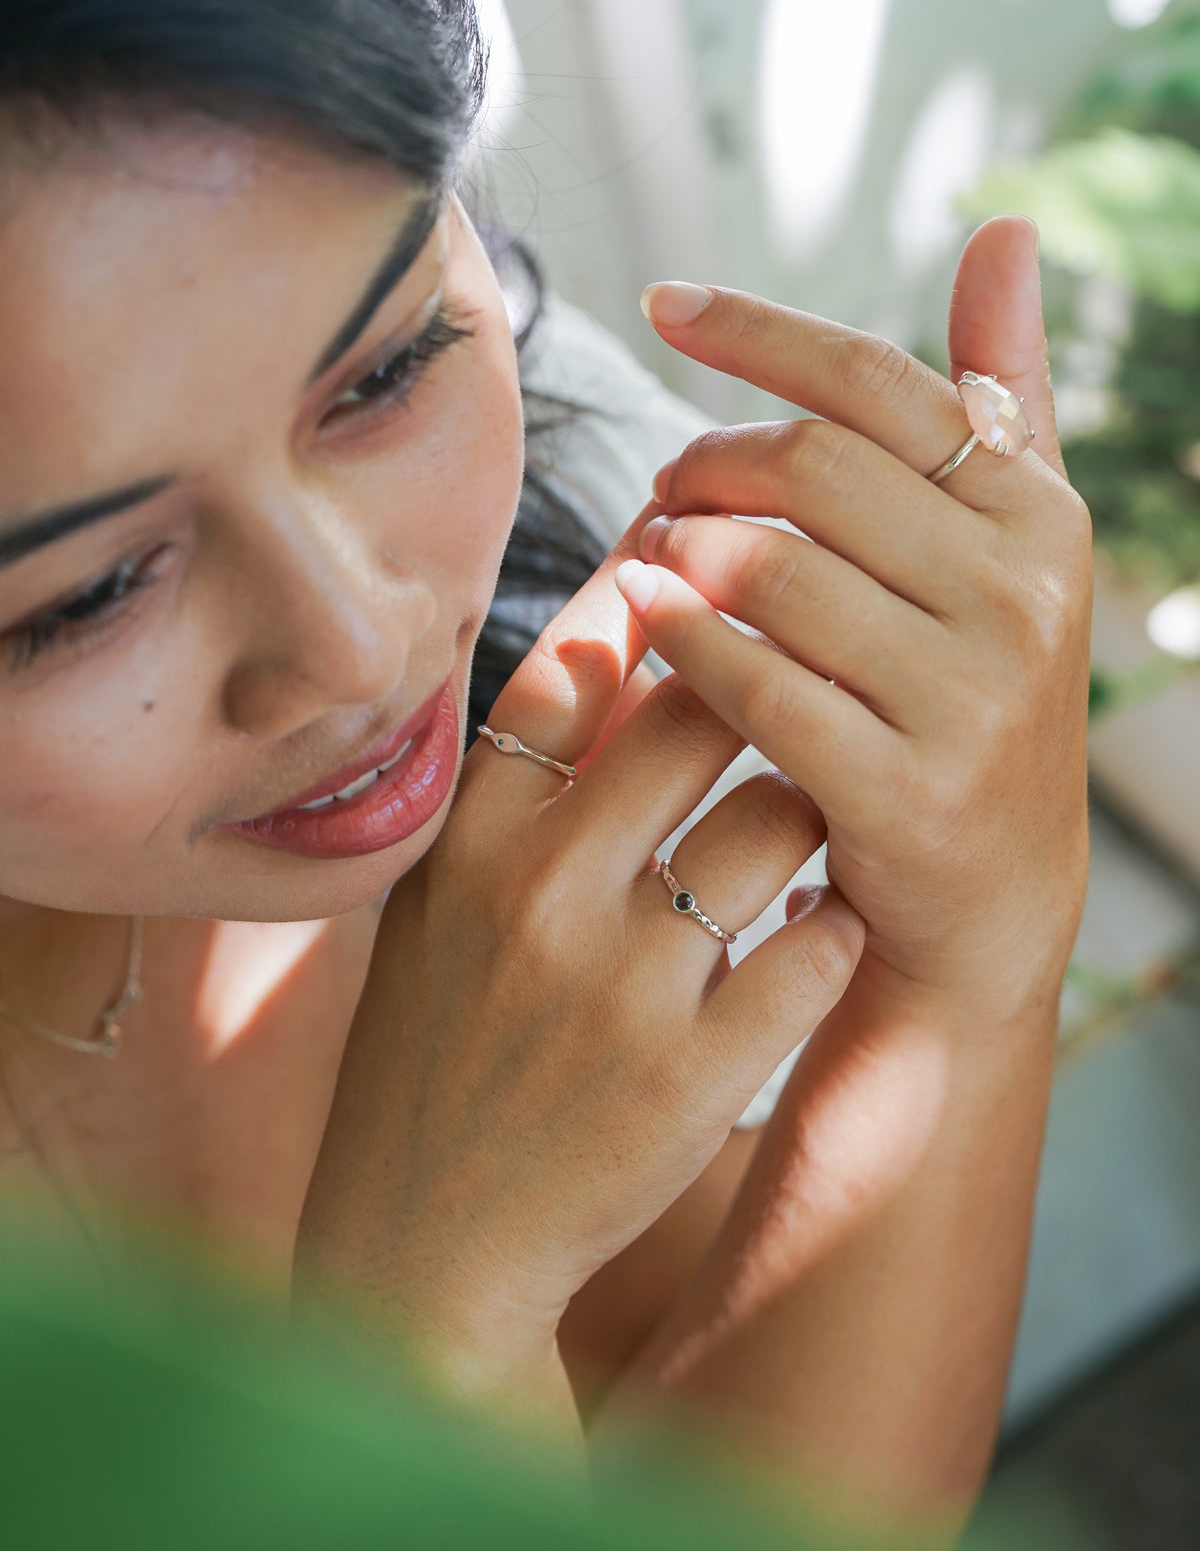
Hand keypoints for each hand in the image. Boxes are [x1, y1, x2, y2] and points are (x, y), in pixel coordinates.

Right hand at [297, 509, 863, 1393]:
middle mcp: (542, 894)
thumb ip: (508, 786)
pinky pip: (816, 944)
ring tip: (793, 829)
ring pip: (780, 814)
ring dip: (807, 809)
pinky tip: (806, 932)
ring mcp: (623, 984)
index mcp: (470, 843)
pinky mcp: (696, 1073)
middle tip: (786, 693)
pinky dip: (826, 925)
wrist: (430, 1242)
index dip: (648, 591)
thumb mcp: (434, 906)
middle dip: (758, 686)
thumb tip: (605, 640)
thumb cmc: (436, 1052)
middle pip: (698, 711)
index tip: (695, 558)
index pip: (574, 665)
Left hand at [618, 217, 1091, 1007]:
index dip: (757, 331)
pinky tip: (641, 613)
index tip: (661, 299)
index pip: (878, 381)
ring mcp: (971, 696)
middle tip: (660, 483)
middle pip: (811, 469)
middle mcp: (1023, 594)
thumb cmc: (968, 696)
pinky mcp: (906, 789)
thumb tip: (1004, 229)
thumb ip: (997, 397)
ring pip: (775, 570)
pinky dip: (683, 640)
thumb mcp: (1003, 547)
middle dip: (706, 461)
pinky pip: (757, 684)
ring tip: (649, 553)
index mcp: (1038, 515)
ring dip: (683, 549)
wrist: (986, 895)